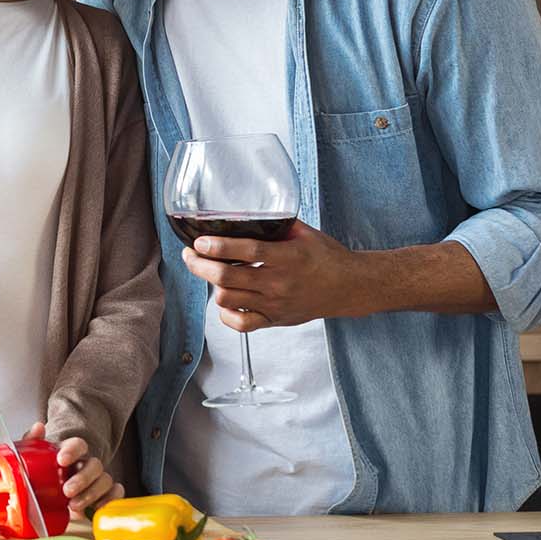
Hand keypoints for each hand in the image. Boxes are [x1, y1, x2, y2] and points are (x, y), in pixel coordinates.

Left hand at [24, 421, 121, 514]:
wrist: (51, 493)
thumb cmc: (44, 474)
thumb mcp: (34, 458)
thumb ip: (32, 441)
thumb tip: (38, 427)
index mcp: (71, 452)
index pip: (78, 444)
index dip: (72, 451)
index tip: (61, 460)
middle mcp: (86, 464)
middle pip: (94, 464)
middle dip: (82, 479)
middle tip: (67, 491)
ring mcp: (98, 480)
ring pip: (105, 480)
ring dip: (91, 494)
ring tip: (74, 506)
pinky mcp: (105, 495)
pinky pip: (116, 493)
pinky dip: (110, 500)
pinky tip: (96, 508)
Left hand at [180, 220, 368, 331]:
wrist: (349, 287)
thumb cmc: (327, 258)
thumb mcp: (304, 233)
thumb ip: (274, 225)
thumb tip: (244, 215)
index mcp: (286, 258)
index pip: (246, 251)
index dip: (218, 246)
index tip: (200, 241)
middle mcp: (278, 283)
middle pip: (227, 278)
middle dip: (199, 265)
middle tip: (191, 255)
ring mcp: (274, 305)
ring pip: (228, 300)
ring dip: (212, 285)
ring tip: (210, 272)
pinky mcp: (274, 320)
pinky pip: (240, 324)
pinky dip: (225, 313)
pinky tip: (226, 300)